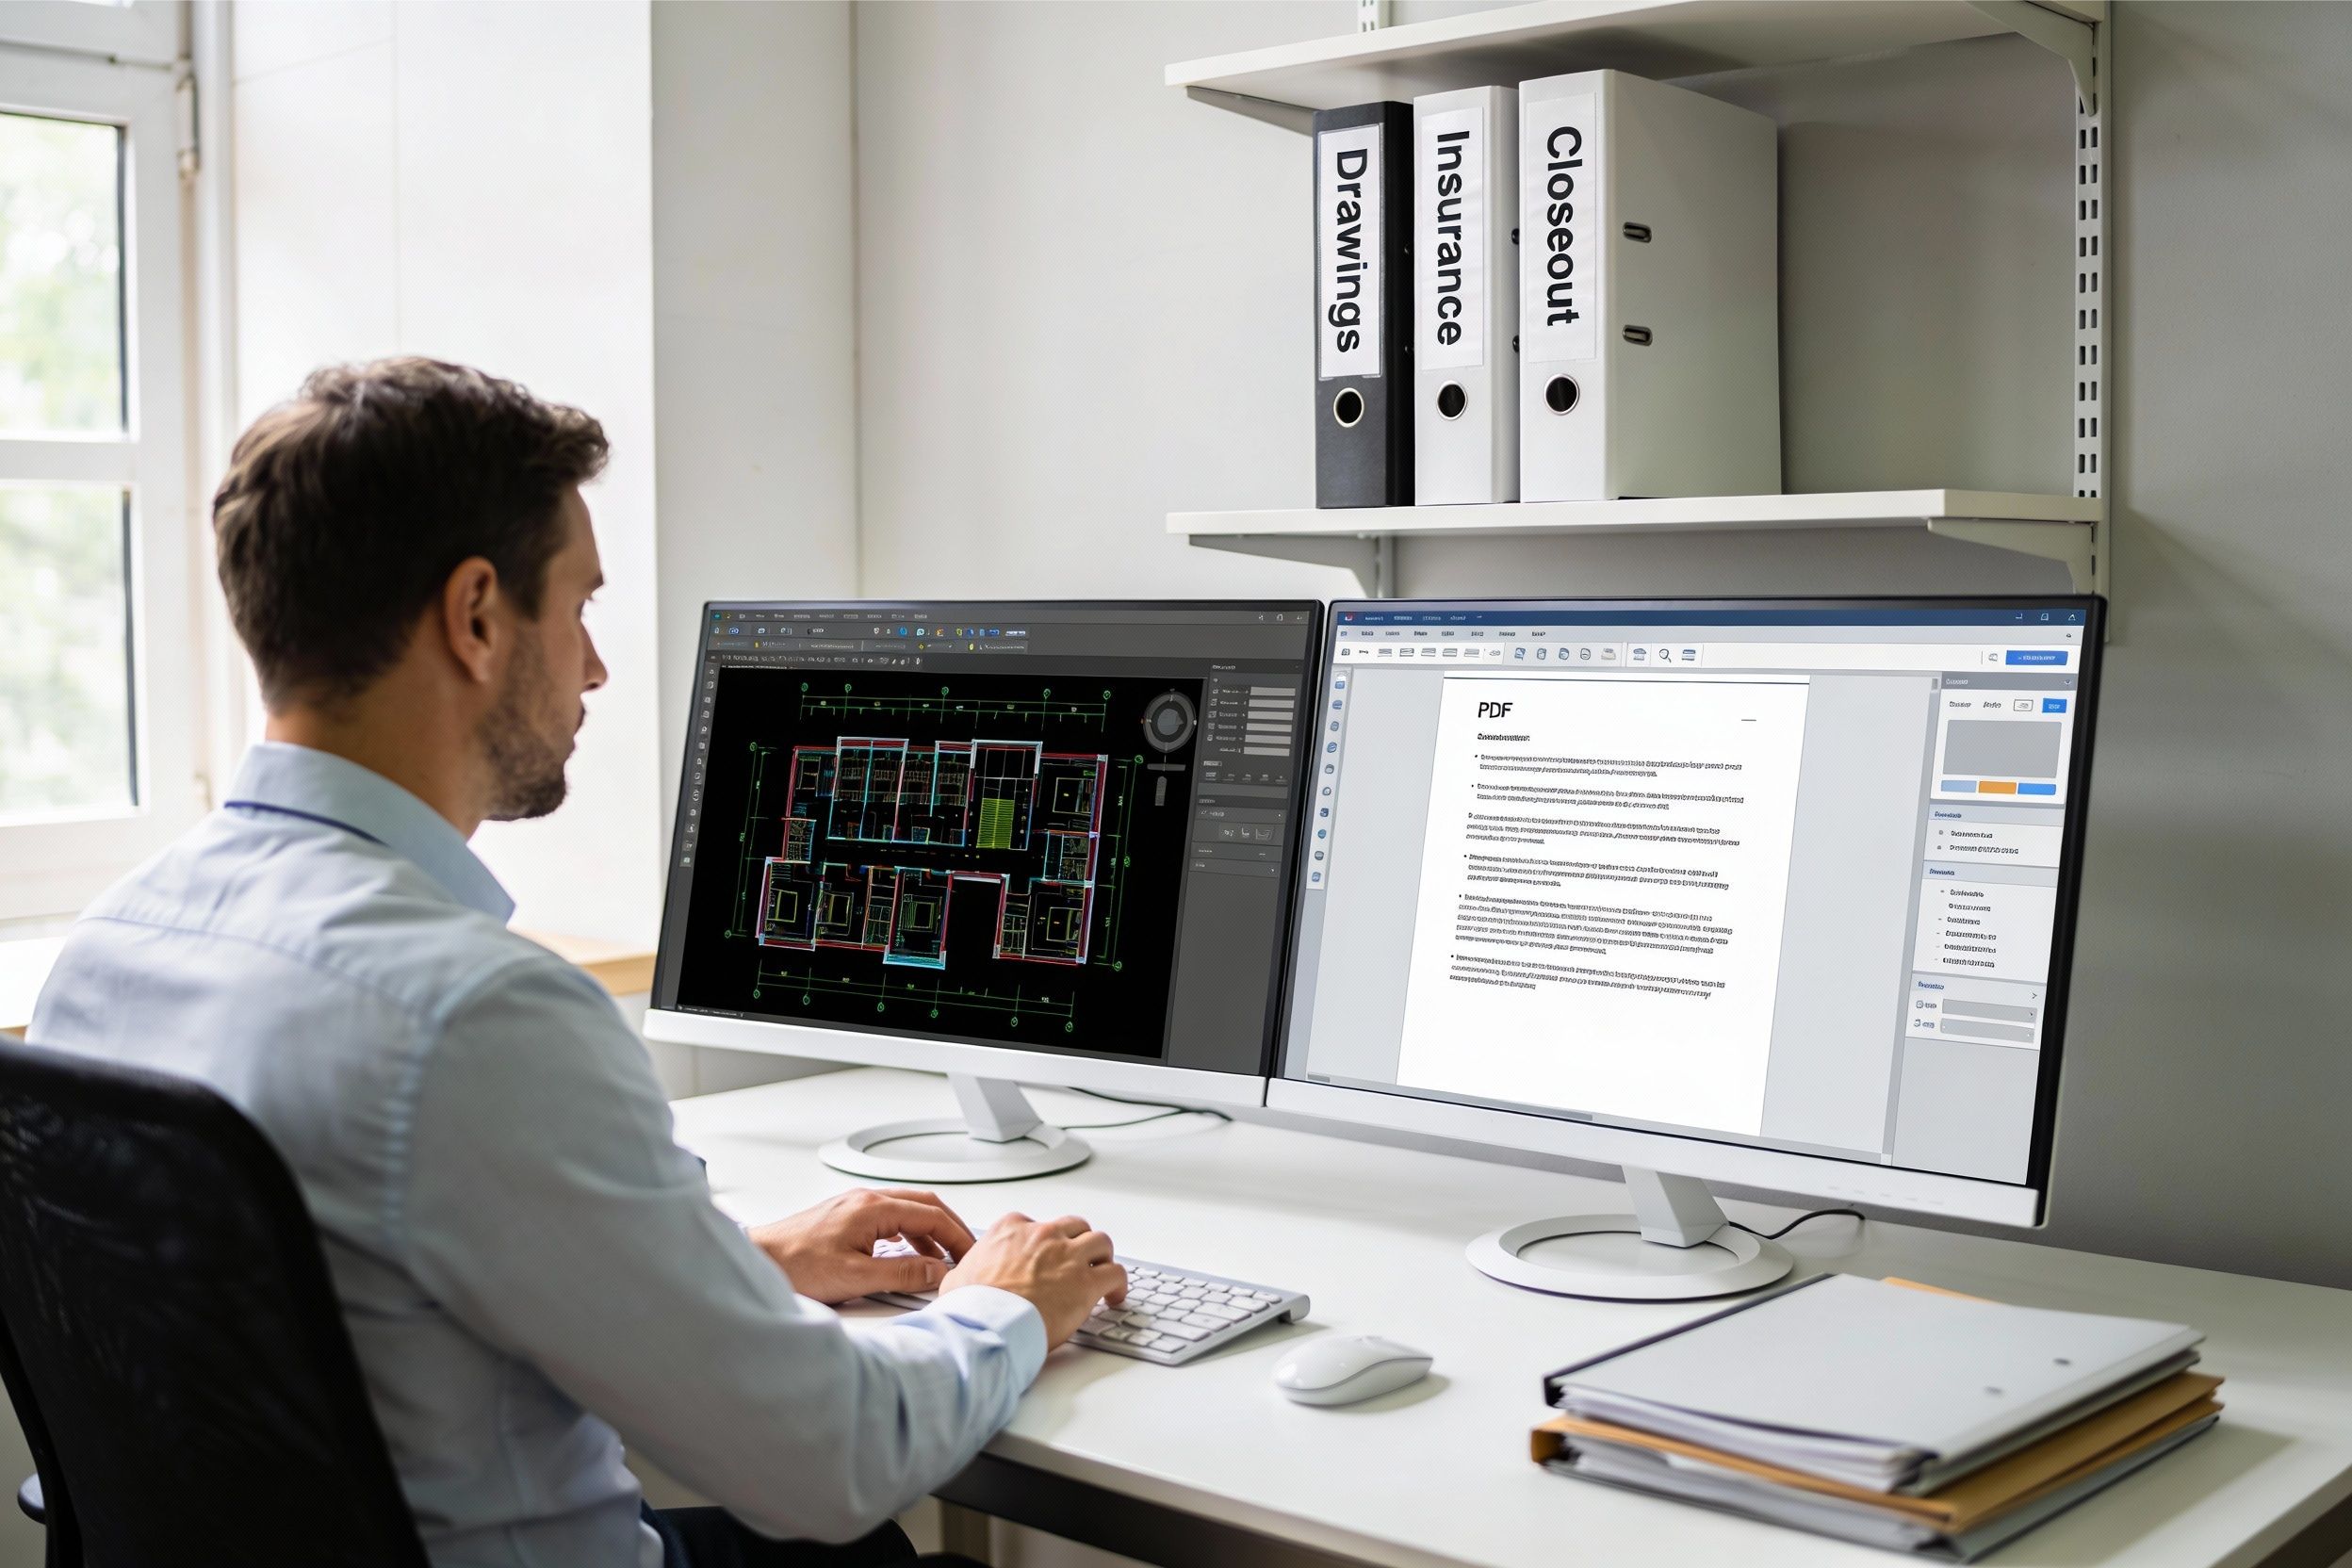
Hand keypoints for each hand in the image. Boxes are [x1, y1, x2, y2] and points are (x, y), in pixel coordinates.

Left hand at [747, 1188, 976, 1304]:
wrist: (758, 1260)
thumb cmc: (795, 1265)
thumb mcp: (857, 1277)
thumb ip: (902, 1273)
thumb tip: (936, 1272)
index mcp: (873, 1208)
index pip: (931, 1215)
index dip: (957, 1236)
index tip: (971, 1255)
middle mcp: (865, 1200)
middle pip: (924, 1205)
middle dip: (949, 1228)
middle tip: (965, 1252)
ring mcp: (855, 1207)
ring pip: (907, 1211)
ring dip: (929, 1233)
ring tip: (940, 1260)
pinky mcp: (845, 1218)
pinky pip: (890, 1219)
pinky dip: (908, 1235)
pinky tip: (907, 1255)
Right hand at [938, 1212, 1125, 1346]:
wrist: (987, 1324)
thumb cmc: (972, 1306)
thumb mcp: (957, 1278)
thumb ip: (967, 1271)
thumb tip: (960, 1281)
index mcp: (1012, 1230)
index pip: (1036, 1225)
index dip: (1044, 1243)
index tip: (1045, 1258)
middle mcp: (1043, 1236)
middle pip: (1074, 1227)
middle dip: (1078, 1243)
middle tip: (1079, 1261)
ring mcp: (1067, 1256)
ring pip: (1100, 1242)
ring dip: (1102, 1257)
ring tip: (1102, 1272)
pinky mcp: (1086, 1282)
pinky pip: (1116, 1273)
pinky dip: (1119, 1283)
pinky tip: (1115, 1296)